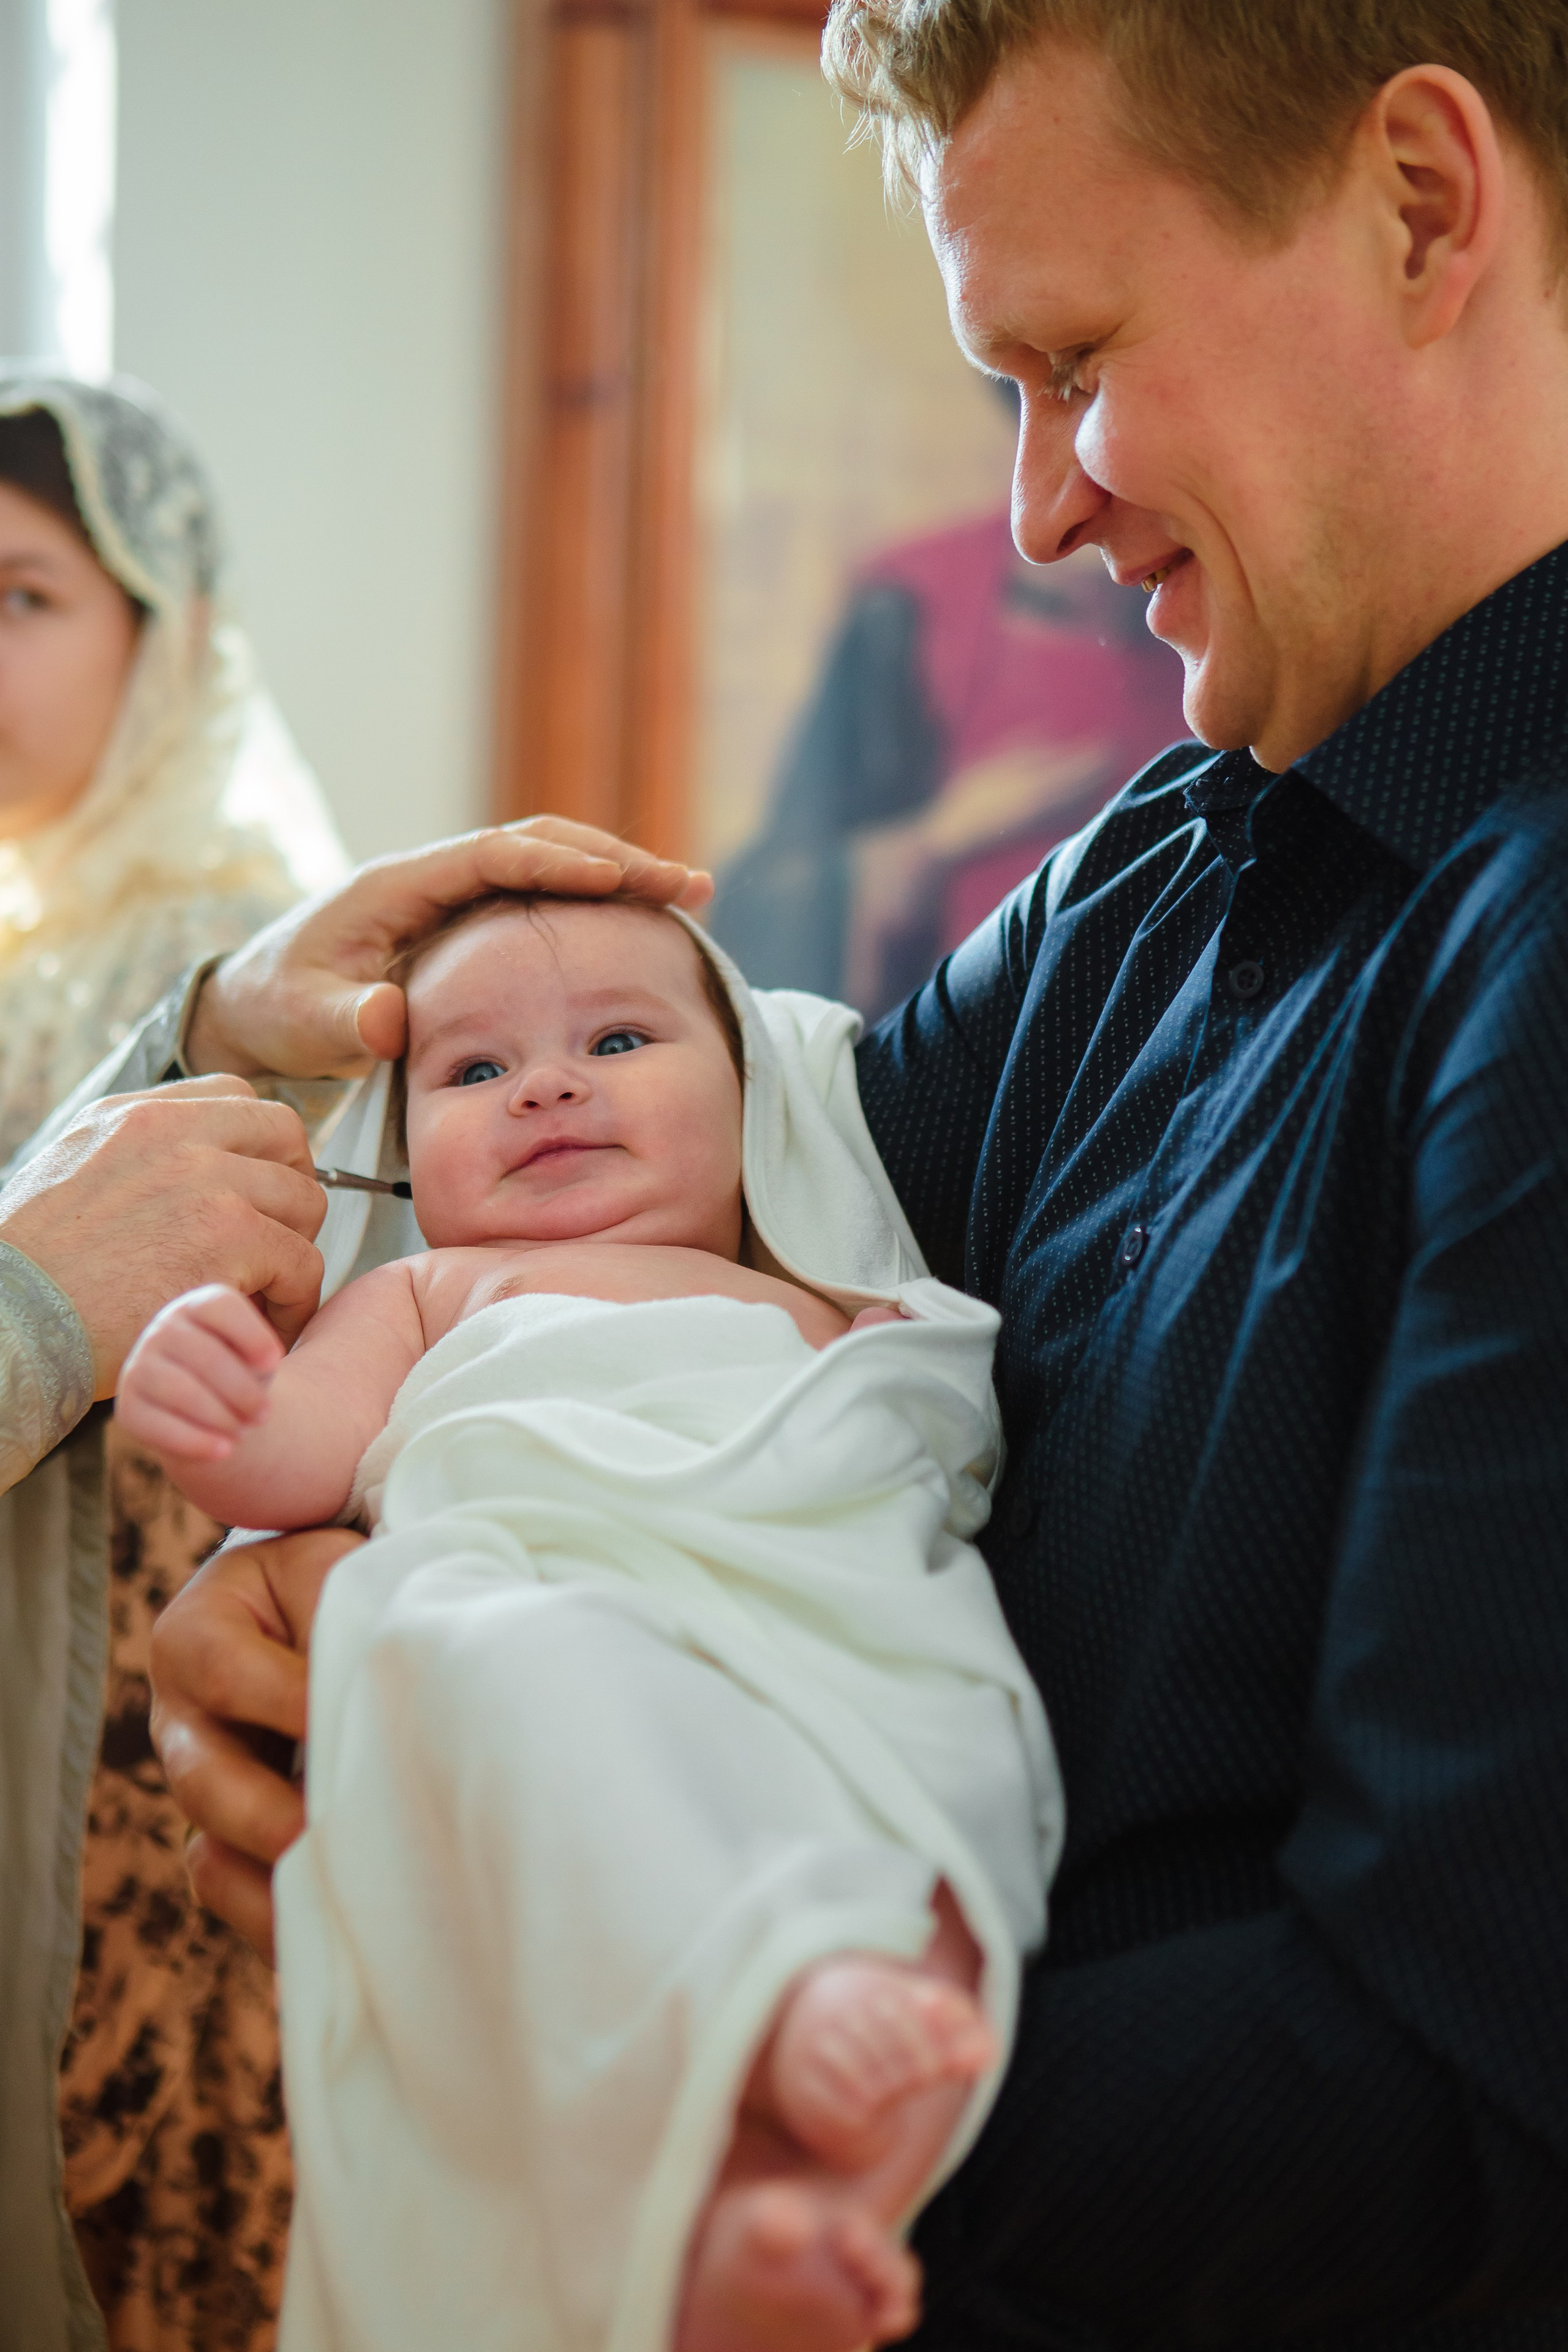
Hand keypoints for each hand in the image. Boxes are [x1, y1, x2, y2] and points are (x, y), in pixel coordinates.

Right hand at [0, 1078, 323, 1393]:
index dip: (262, 1144)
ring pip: (304, 1201)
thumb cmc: (34, 1271)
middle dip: (293, 1187)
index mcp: (134, 1115)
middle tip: (278, 1238)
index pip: (236, 1096)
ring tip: (269, 1293)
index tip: (259, 1187)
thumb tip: (196, 1165)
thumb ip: (137, 1156)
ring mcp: (205, 1180)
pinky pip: (302, 1263)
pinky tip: (268, 1328)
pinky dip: (296, 1301)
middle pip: (285, 1136)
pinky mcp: (227, 1238)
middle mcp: (174, 1134)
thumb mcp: (73, 1173)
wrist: (12, 1322)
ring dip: (295, 1250)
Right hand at [119, 1284, 282, 1462]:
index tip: (280, 1361)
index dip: (250, 1333)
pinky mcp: (129, 1408)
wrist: (210, 1411)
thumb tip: (323, 1327)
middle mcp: (164, 1330)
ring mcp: (141, 1367)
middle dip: (241, 1388)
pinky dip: (193, 1440)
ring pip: (178, 1388)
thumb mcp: (262, 1353)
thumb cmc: (244, 1373)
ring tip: (246, 1431)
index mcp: (199, 1306)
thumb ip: (280, 1340)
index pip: (220, 1307)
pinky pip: (155, 1424)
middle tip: (266, 1413)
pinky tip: (225, 1452)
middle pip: (203, 1353)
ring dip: (219, 1414)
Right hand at [150, 1526, 358, 1963]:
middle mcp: (184, 1723)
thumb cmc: (338, 1581)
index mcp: (194, 1638)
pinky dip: (285, 1922)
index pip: (225, 1674)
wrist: (336, 1608)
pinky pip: (242, 1900)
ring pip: (213, 1857)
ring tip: (342, 1903)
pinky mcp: (237, 1847)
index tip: (351, 1718)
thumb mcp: (334, 1569)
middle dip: (266, 1815)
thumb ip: (339, 1605)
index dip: (286, 1701)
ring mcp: (207, 1793)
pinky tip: (344, 1935)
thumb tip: (379, 1671)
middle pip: (202, 1782)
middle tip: (323, 1833)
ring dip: (275, 1885)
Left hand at [185, 815, 714, 1078]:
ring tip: (688, 896)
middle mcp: (433, 876)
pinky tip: (644, 925)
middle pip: (539, 844)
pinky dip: (595, 904)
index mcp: (398, 883)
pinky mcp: (467, 921)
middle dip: (615, 858)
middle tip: (685, 884)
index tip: (618, 879)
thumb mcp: (302, 1019)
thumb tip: (389, 1018)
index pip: (494, 855)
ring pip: (550, 865)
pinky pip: (542, 899)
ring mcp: (453, 895)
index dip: (559, 863)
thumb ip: (344, 1022)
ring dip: (617, 875)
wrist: (254, 1001)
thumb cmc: (276, 1006)